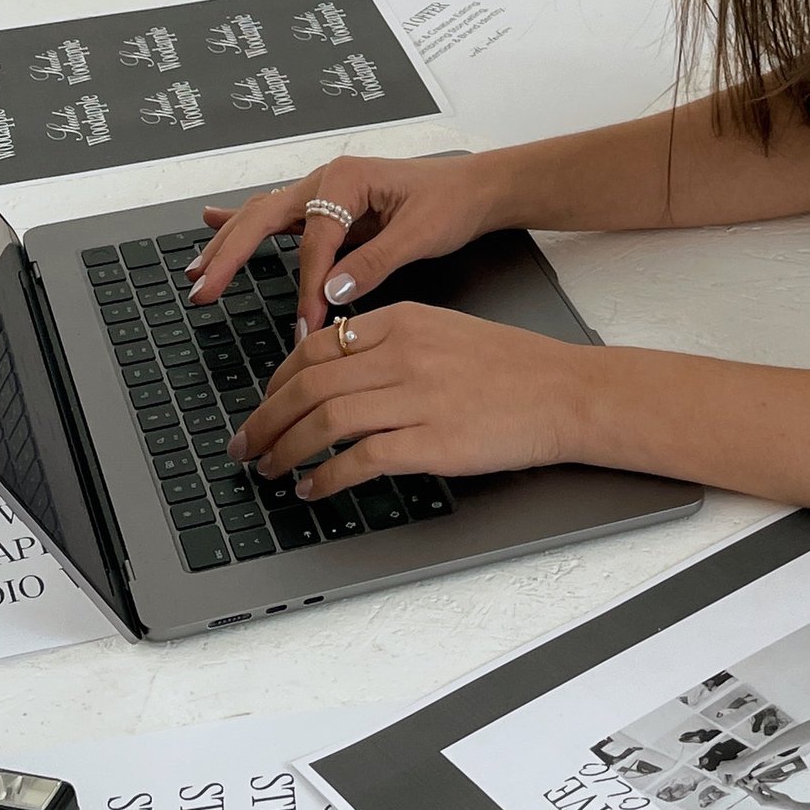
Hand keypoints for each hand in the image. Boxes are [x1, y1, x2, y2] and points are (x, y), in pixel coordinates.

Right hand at [189, 151, 498, 341]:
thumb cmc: (451, 202)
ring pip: (261, 216)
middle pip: (264, 217)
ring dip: (227, 243)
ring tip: (197, 271)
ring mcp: (322, 192)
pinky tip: (211, 221)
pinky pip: (278, 218)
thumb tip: (332, 292)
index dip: (309, 285)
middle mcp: (327, 180)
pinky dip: (241, 222)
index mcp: (347, 179)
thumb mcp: (419, 234)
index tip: (307, 324)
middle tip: (202, 289)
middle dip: (229, 255)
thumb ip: (374, 263)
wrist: (474, 189)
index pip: (317, 240)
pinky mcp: (327, 209)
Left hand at [237, 302, 589, 495]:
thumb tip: (333, 372)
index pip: (314, 347)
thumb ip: (388, 342)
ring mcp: (416, 399)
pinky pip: (359, 462)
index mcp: (402, 320)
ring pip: (324, 422)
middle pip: (308, 386)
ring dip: (285, 450)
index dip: (276, 382)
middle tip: (246, 444)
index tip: (264, 404)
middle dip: (265, 420)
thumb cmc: (511, 366)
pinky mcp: (431, 443)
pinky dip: (326, 479)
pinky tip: (313, 489)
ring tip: (269, 469)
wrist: (564, 393)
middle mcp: (403, 354)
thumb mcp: (443, 331)